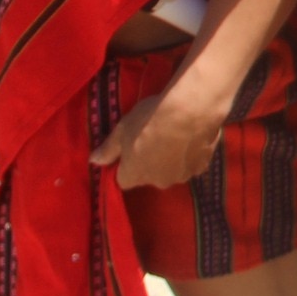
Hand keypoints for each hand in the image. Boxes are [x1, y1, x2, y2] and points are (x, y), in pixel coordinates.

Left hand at [90, 90, 223, 190]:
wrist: (190, 112)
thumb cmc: (149, 120)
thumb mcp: (122, 129)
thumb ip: (108, 149)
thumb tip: (93, 162)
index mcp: (133, 176)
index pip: (124, 179)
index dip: (126, 165)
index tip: (130, 149)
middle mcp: (157, 183)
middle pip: (150, 176)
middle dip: (151, 163)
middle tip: (155, 139)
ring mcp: (182, 176)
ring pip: (173, 170)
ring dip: (173, 160)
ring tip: (177, 137)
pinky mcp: (203, 166)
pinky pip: (193, 164)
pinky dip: (192, 154)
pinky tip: (193, 137)